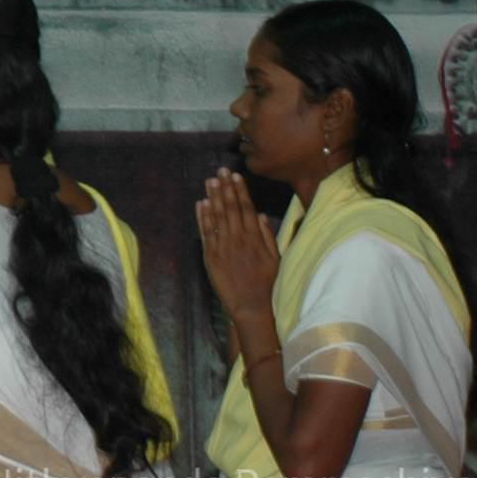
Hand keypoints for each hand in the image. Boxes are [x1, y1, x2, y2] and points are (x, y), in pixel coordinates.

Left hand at [196, 169, 280, 325]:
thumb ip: (267, 235)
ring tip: (209, 181)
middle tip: (220, 171)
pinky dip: (202, 217)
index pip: (246, 208)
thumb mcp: (275, 259)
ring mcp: (223, 246)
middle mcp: (238, 238)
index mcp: (255, 238)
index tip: (236, 176)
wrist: (252, 306)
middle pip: (230, 208)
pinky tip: (200, 203)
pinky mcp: (210, 256)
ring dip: (212, 197)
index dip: (240, 191)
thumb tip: (261, 215)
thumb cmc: (268, 284)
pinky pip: (205, 232)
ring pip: (216, 216)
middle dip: (225, 188)